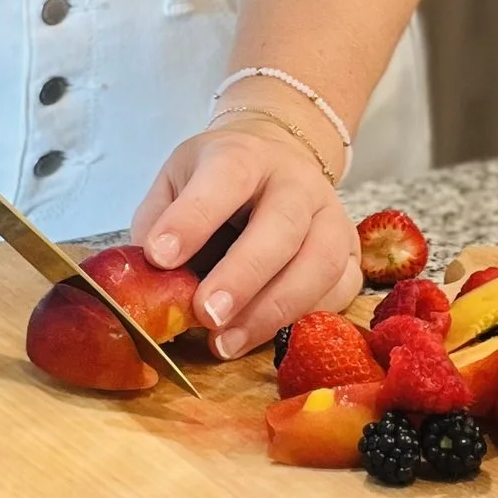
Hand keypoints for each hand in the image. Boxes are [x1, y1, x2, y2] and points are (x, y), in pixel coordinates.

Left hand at [131, 124, 360, 358]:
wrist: (276, 160)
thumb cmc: (215, 182)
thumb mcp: (175, 182)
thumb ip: (158, 225)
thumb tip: (146, 285)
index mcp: (244, 154)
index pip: (226, 176)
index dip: (194, 217)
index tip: (160, 256)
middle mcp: (297, 181)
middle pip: (282, 225)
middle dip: (243, 275)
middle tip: (204, 314)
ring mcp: (332, 215)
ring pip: (320, 263)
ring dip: (273, 310)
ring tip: (225, 342)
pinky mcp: (350, 253)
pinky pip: (341, 290)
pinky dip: (305, 317)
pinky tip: (264, 334)